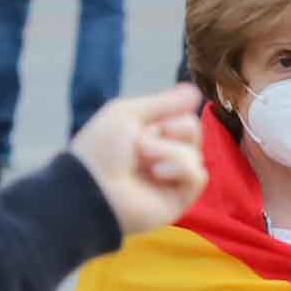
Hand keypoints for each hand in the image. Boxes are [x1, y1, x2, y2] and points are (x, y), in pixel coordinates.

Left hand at [70, 84, 209, 233]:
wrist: (92, 188)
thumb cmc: (101, 149)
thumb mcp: (128, 113)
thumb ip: (163, 103)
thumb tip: (196, 91)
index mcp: (150, 136)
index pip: (183, 117)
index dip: (174, 114)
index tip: (151, 121)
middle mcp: (162, 156)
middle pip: (193, 133)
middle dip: (173, 130)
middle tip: (143, 141)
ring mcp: (171, 179)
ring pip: (195, 154)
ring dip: (169, 151)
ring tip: (143, 159)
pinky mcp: (179, 199)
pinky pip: (198, 176)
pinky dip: (180, 169)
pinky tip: (158, 173)